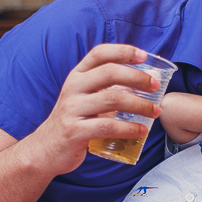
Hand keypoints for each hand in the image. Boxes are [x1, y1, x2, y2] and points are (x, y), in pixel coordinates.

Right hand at [27, 44, 161, 175]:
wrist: (45, 150)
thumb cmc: (74, 122)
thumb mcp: (86, 99)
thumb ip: (112, 89)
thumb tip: (151, 80)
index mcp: (77, 76)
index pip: (99, 53)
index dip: (122, 51)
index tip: (143, 56)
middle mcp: (73, 89)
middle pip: (109, 73)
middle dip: (137, 77)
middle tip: (156, 87)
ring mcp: (73, 110)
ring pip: (112, 99)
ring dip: (139, 105)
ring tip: (155, 112)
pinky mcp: (75, 131)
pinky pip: (107, 126)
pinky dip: (129, 128)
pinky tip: (141, 131)